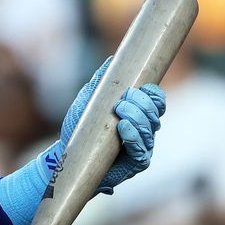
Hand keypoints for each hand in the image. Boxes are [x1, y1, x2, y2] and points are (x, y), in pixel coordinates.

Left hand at [58, 57, 166, 192]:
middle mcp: (144, 130)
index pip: (157, 101)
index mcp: (138, 113)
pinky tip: (123, 127)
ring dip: (137, 118)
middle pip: (155, 114)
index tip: (138, 88)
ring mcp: (142, 147)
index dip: (153, 94)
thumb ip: (99, 83)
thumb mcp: (87, 102)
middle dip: (142, 104)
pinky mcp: (135, 164)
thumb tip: (111, 60)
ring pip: (150, 131)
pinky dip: (133, 136)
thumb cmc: (80, 129)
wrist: (67, 155)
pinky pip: (141, 151)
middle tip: (123, 100)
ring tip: (120, 111)